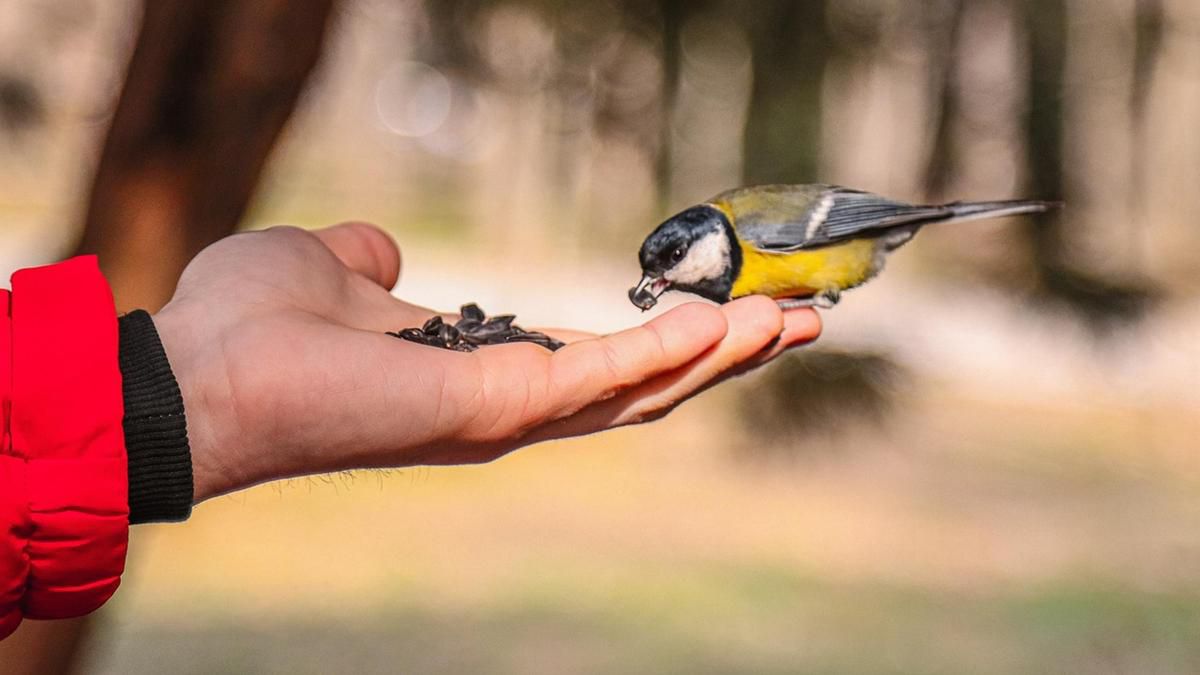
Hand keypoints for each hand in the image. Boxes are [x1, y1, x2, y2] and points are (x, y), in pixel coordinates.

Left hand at [153, 223, 820, 501]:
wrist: (196, 370)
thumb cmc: (250, 324)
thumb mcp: (327, 265)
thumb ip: (372, 261)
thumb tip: (384, 254)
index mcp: (481, 373)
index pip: (601, 365)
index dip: (672, 343)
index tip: (734, 309)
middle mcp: (508, 406)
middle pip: (646, 389)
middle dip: (729, 357)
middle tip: (806, 319)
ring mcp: (508, 414)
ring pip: (644, 392)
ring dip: (723, 356)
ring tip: (796, 319)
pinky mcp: (498, 407)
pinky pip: (604, 377)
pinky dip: (667, 351)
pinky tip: (728, 323)